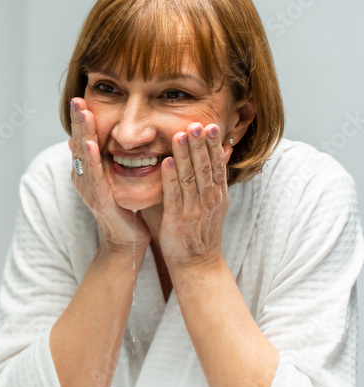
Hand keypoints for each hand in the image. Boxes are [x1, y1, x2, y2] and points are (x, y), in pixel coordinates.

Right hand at [68, 98, 150, 251]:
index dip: (80, 121)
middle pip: (78, 144)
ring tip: (82, 113)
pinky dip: (91, 159)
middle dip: (78, 121)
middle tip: (76, 99)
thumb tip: (107, 141)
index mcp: (88, 172)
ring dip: (83, 133)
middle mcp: (83, 179)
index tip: (80, 99)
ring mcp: (88, 189)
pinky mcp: (99, 200)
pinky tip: (90, 144)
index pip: (83, 140)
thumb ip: (110, 163)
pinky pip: (94, 176)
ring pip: (83, 156)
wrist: (127, 242)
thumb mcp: (116, 181)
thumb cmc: (126, 211)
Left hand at [158, 122, 232, 269]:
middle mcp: (209, 200)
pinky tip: (167, 162)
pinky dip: (171, 178)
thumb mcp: (211, 202)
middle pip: (205, 167)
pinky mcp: (178, 220)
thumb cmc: (198, 231)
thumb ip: (210, 178)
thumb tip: (218, 152)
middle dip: (201, 144)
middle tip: (197, 122)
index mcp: (217, 194)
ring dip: (186, 155)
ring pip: (191, 177)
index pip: (216, 164)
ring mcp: (194, 210)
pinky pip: (174, 195)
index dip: (213, 145)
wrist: (197, 264)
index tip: (210, 124)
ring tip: (182, 134)